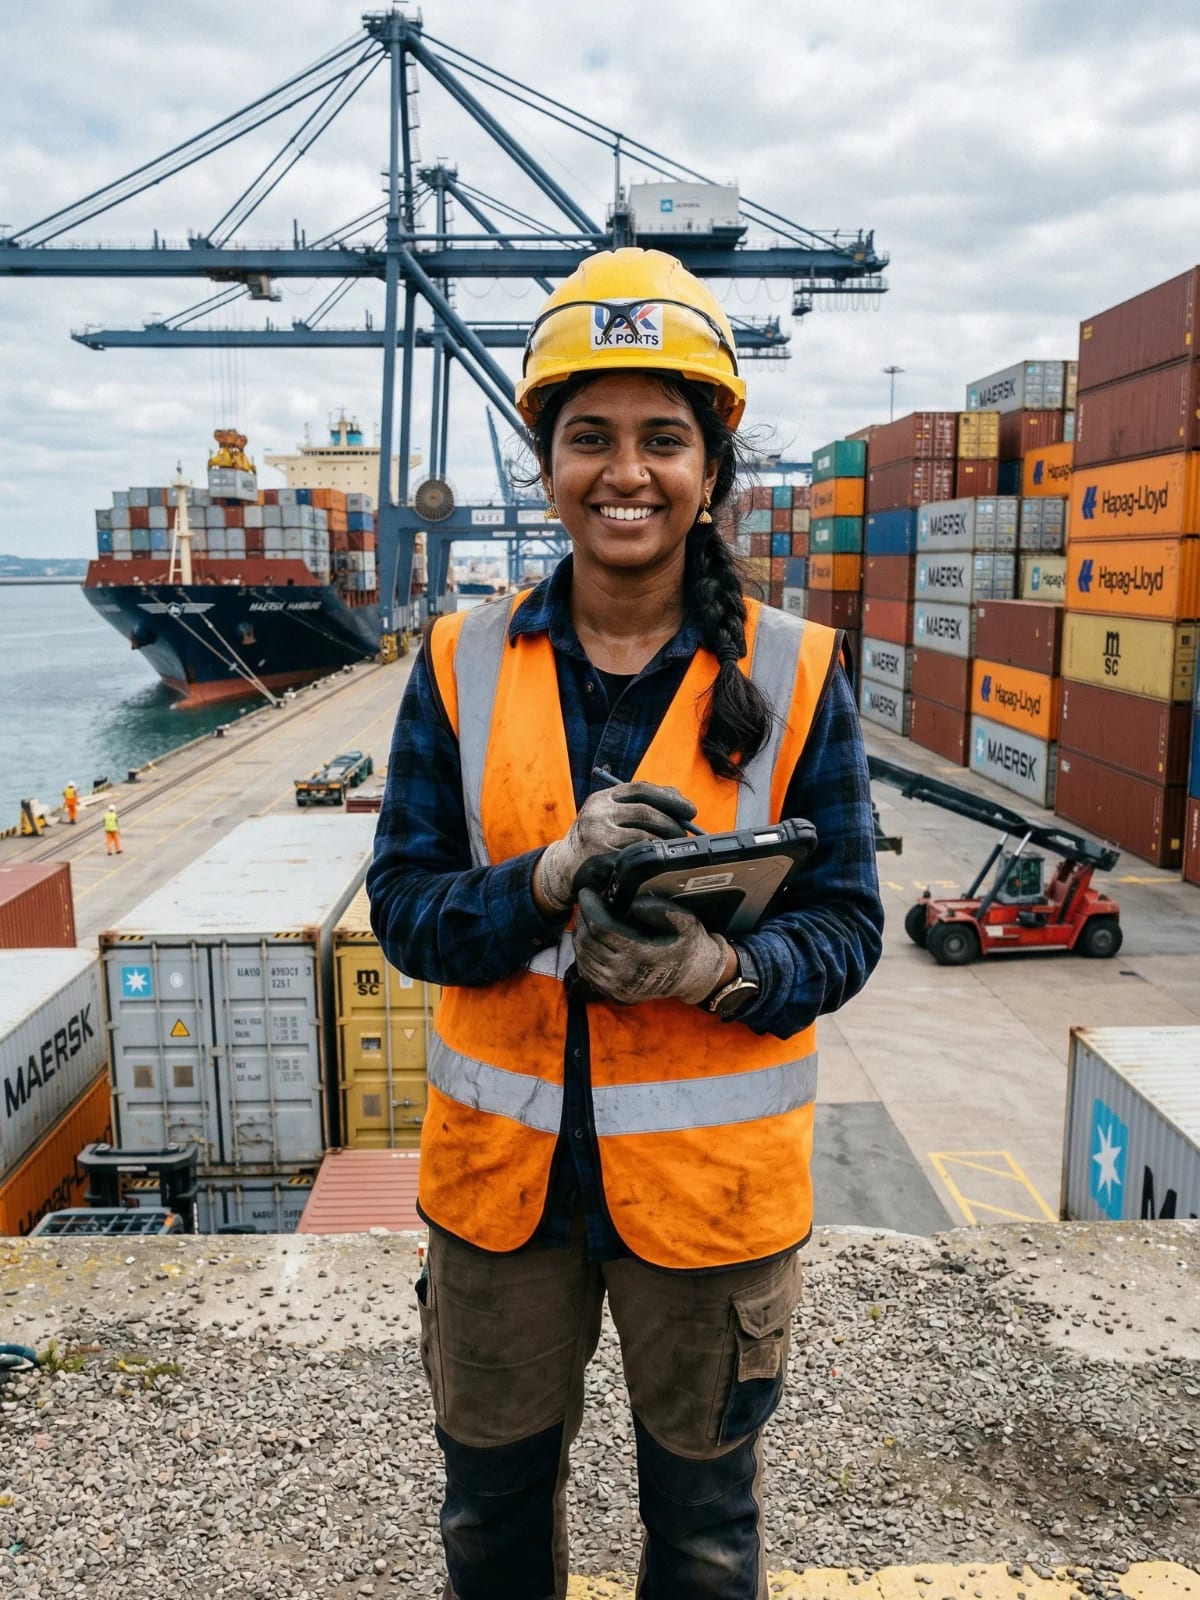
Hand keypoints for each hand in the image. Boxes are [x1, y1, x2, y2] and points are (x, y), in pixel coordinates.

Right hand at [536, 781, 696, 911]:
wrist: (563, 867)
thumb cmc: (595, 840)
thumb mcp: (610, 816)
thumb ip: (639, 804)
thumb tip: (677, 796)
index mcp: (602, 798)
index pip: (640, 789)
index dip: (669, 798)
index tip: (690, 810)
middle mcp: (597, 813)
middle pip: (646, 812)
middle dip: (672, 824)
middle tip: (684, 835)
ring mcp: (597, 836)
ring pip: (644, 837)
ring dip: (665, 844)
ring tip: (673, 850)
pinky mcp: (599, 860)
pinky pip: (635, 859)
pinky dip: (651, 860)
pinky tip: (659, 864)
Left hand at [573, 889, 730, 1005]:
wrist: (693, 977)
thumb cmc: (688, 945)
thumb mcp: (685, 921)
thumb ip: (662, 910)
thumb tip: (635, 903)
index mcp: (638, 954)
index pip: (600, 927)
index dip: (589, 907)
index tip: (587, 891)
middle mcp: (623, 973)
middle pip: (587, 941)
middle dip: (582, 917)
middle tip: (586, 902)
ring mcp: (616, 987)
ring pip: (583, 957)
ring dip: (580, 934)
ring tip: (587, 917)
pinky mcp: (613, 994)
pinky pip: (587, 972)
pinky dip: (583, 953)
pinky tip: (590, 939)